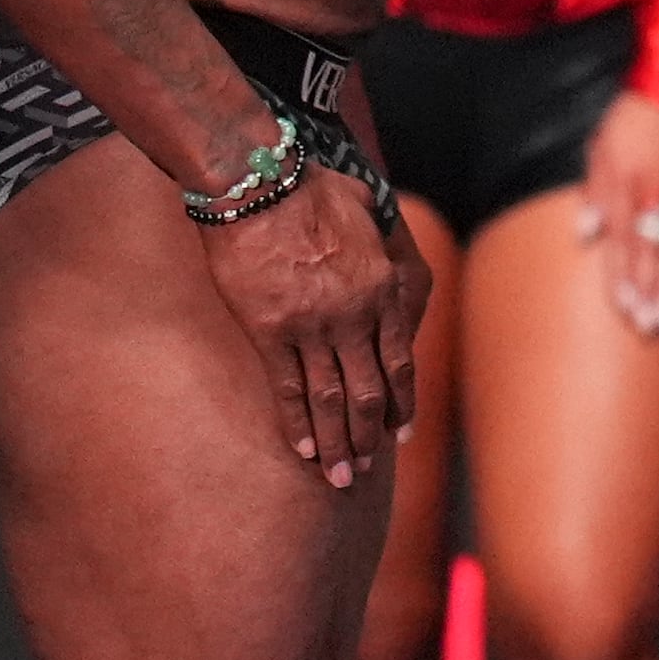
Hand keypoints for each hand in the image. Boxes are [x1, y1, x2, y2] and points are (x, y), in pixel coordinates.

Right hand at [197, 144, 425, 486]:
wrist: (258, 182)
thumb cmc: (313, 186)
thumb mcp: (367, 209)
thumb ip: (386, 239)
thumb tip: (395, 252)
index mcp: (382, 290)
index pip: (399, 362)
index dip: (400, 403)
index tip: (400, 433)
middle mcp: (353, 316)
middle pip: (368, 391)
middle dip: (369, 435)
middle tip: (368, 467)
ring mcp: (311, 327)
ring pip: (330, 399)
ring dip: (338, 442)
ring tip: (342, 477)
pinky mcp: (269, 330)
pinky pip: (287, 387)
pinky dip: (296, 423)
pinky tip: (304, 451)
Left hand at [575, 91, 658, 342]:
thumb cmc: (630, 123)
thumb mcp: (600, 151)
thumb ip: (593, 196)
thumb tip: (584, 234)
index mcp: (623, 185)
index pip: (620, 240)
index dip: (622, 274)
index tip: (624, 305)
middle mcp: (651, 193)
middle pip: (648, 251)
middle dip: (648, 290)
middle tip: (649, 324)